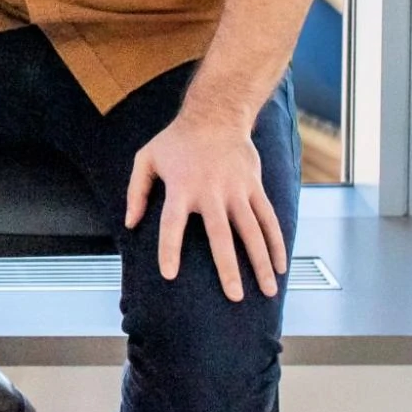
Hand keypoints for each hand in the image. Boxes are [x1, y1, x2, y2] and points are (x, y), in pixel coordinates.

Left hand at [125, 113, 286, 301]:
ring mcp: (236, 190)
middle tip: (234, 296)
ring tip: (268, 290)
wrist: (214, 115)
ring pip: (252, 232)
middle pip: (220, 235)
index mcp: (181, 187)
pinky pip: (268, 219)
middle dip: (228, 267)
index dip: (170, 249)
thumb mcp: (146, 158)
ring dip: (261, 262)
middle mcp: (211, 192)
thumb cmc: (175, 141)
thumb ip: (136, 191)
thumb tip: (130, 223)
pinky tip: (281, 266)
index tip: (170, 274)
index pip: (171, 224)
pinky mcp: (254, 188)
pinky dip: (276, 243)